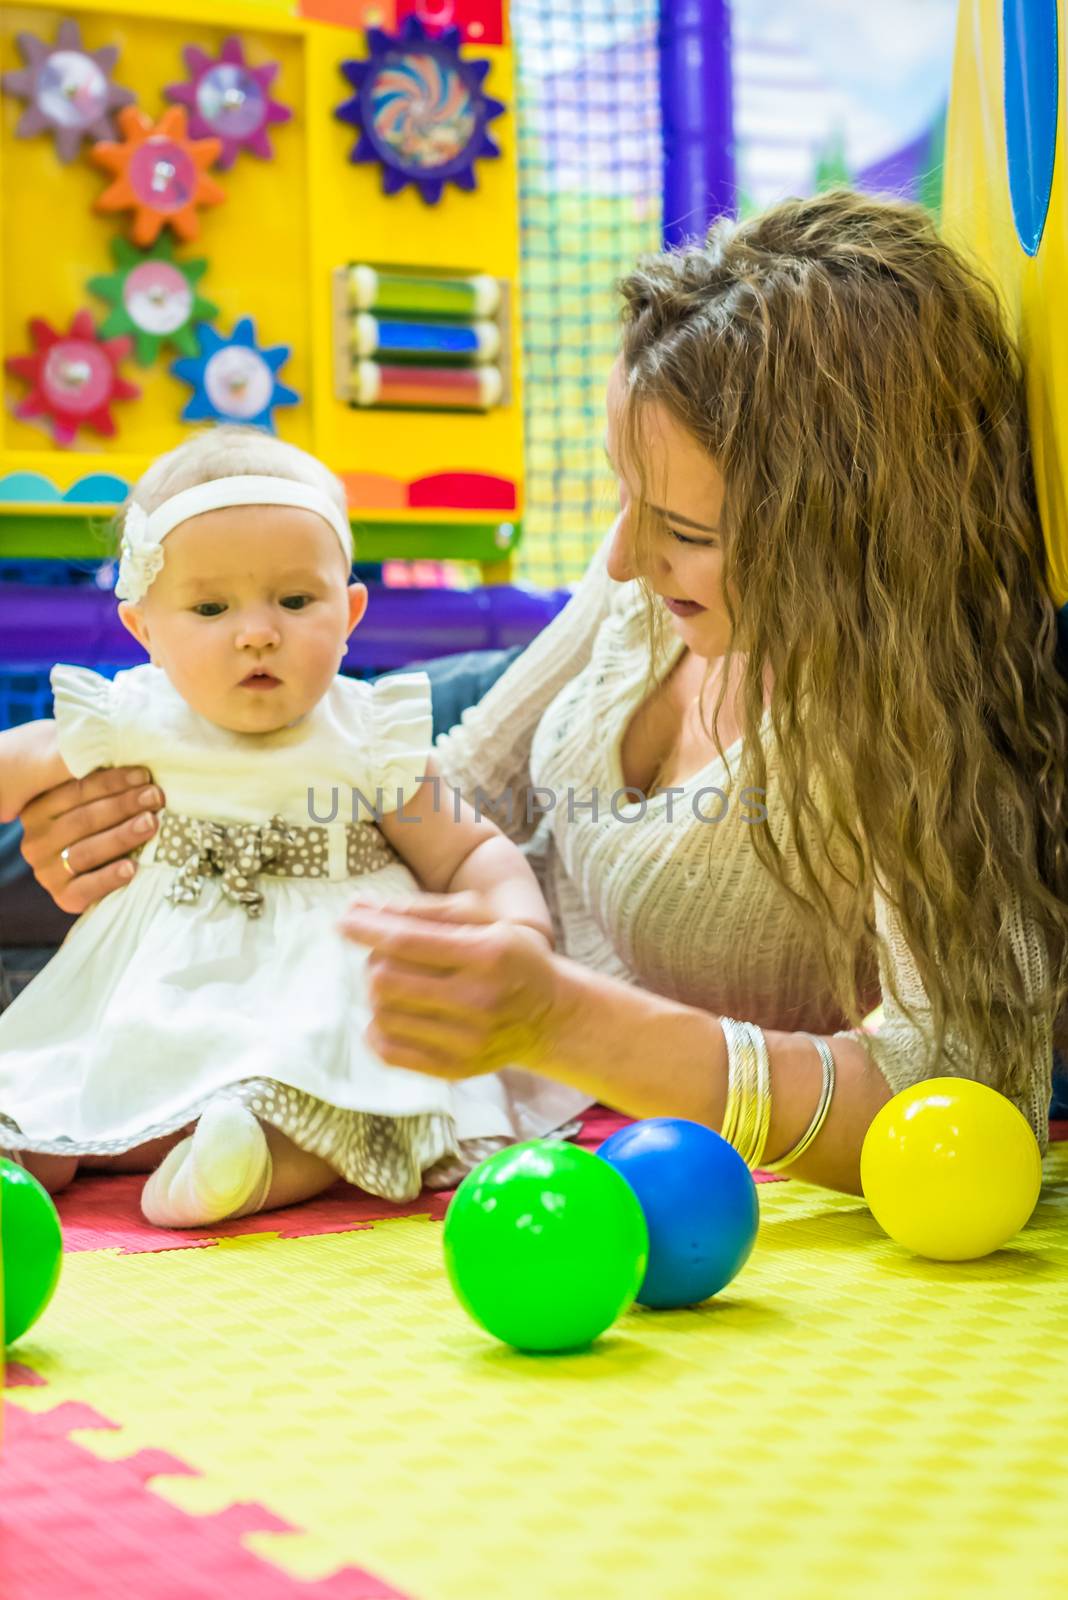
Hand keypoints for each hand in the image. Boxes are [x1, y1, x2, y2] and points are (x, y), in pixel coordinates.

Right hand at [18, 767, 164, 914]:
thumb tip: (128, 759)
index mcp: (38, 810)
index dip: (111, 782)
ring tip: (151, 823)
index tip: (144, 775)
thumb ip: (98, 786)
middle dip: (123, 805)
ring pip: (85, 851)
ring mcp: (46, 871)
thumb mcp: (90, 804)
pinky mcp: (62, 898)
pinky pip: (86, 888)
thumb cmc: (98, 830)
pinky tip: (133, 867)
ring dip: (122, 836)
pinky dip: (110, 877)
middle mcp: (36, 841)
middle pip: (83, 820)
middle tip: (155, 796)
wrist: (90, 878)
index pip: (75, 791)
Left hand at [338, 895, 560, 1078]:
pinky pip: (390, 1052)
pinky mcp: (455, 1069)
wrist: (551, 1016)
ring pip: (383, 1014)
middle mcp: (478, 1000)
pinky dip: (378, 1030)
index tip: (344, 920)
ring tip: (398, 985)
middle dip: (374, 961)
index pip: (407, 941)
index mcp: (486, 954)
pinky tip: (393, 1014)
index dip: (367, 929)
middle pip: (386, 979)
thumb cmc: (511, 957)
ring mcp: (467, 1040)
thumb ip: (423, 912)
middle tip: (386, 956)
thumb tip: (358, 908)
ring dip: (378, 995)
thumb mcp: (483, 920)